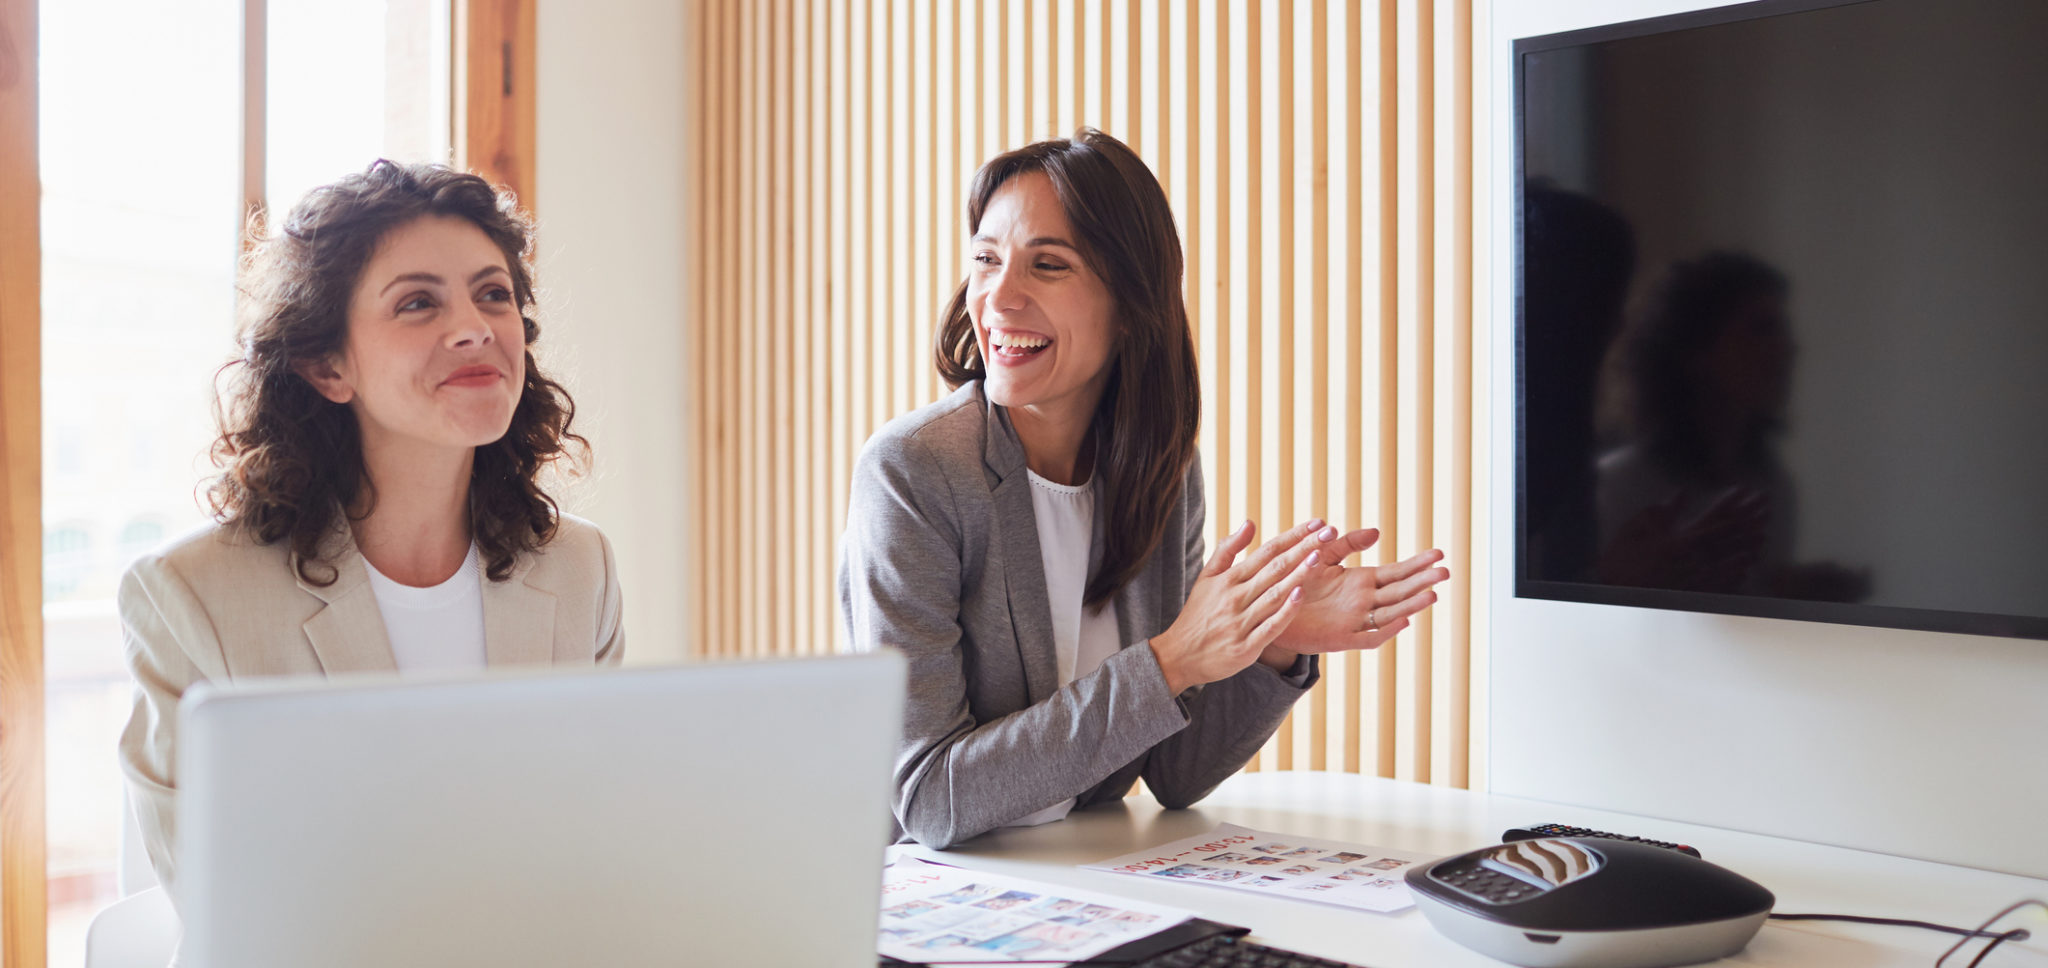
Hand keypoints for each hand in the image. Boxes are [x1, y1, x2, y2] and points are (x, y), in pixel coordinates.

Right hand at [1150, 518, 1324, 694]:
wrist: (1179, 656)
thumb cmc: (1198, 614)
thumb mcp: (1206, 577)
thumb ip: (1228, 549)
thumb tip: (1250, 523)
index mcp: (1228, 579)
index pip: (1267, 551)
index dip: (1293, 536)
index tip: (1317, 524)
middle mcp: (1235, 598)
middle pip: (1275, 568)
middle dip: (1304, 548)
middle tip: (1329, 533)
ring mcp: (1241, 622)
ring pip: (1274, 594)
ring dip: (1297, 575)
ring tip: (1318, 557)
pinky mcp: (1246, 647)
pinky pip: (1270, 626)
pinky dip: (1285, 611)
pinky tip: (1300, 595)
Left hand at [1264, 528, 1448, 656]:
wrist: (1269, 609)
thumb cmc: (1296, 581)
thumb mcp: (1322, 555)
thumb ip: (1347, 544)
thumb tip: (1377, 532)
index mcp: (1361, 582)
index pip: (1396, 572)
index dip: (1417, 564)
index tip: (1439, 554)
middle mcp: (1362, 602)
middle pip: (1399, 591)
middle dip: (1423, 581)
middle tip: (1446, 571)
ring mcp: (1354, 621)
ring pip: (1390, 613)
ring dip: (1411, 605)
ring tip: (1433, 594)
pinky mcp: (1340, 639)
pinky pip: (1368, 637)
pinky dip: (1386, 631)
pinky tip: (1403, 621)